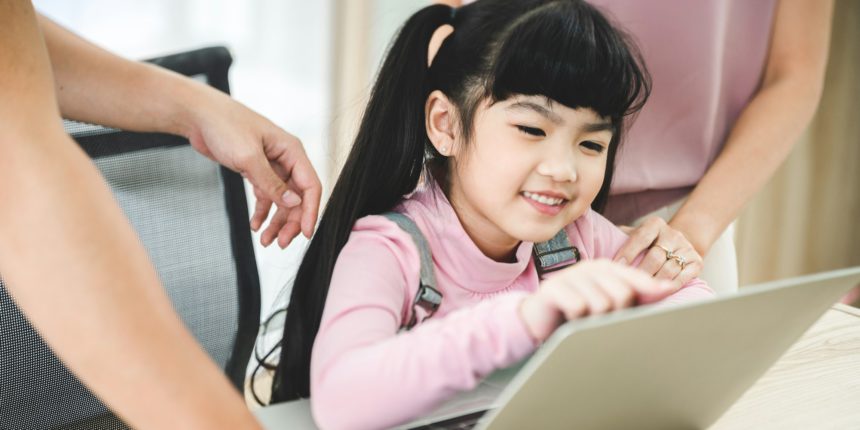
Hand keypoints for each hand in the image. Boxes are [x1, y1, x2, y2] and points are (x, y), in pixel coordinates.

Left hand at [182, 87, 320, 247]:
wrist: (198, 115)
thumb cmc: (225, 126)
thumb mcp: (249, 158)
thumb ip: (271, 183)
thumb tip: (294, 204)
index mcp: (292, 151)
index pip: (310, 186)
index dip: (310, 211)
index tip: (305, 233)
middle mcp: (286, 159)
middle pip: (297, 197)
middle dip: (290, 221)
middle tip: (281, 243)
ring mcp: (271, 165)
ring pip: (281, 200)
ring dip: (276, 221)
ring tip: (265, 240)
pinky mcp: (255, 170)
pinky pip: (265, 196)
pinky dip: (262, 212)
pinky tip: (255, 225)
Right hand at [519, 260, 674, 341]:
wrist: (538, 321)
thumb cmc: (580, 314)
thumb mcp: (612, 303)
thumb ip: (640, 294)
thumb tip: (670, 286)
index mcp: (606, 268)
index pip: (636, 280)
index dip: (646, 295)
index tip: (645, 306)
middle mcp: (589, 267)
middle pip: (622, 294)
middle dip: (615, 314)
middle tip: (600, 320)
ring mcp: (570, 276)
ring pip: (601, 303)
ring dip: (593, 320)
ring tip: (583, 320)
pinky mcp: (553, 289)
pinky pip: (579, 307)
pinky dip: (576, 320)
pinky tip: (568, 318)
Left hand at [613, 217, 702, 289]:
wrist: (680, 244)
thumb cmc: (649, 243)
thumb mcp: (634, 234)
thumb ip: (618, 237)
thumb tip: (594, 243)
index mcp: (655, 225)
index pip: (640, 238)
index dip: (628, 253)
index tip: (617, 267)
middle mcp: (673, 234)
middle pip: (655, 256)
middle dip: (640, 272)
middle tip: (627, 285)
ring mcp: (687, 248)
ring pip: (668, 268)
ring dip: (654, 282)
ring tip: (641, 292)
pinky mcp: (696, 262)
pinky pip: (683, 277)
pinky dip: (670, 286)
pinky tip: (659, 292)